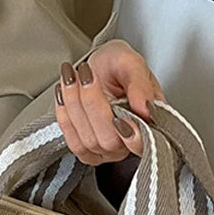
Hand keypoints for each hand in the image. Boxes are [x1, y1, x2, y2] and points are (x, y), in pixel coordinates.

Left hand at [54, 39, 164, 164]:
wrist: (97, 65)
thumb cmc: (116, 65)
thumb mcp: (131, 63)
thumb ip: (140, 85)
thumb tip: (145, 109)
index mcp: (149, 123)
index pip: (144, 144)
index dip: (133, 136)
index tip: (120, 115)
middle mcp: (130, 142)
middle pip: (110, 141)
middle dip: (93, 104)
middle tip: (87, 75)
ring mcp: (108, 149)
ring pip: (89, 141)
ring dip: (75, 105)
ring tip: (72, 77)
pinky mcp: (87, 151)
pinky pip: (74, 144)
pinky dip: (65, 117)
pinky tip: (63, 96)